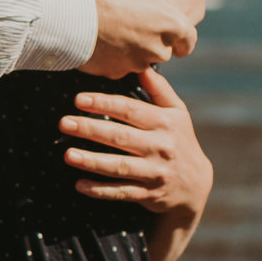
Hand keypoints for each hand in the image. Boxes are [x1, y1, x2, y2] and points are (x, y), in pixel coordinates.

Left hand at [61, 69, 213, 213]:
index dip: (104, 103)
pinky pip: (122, 192)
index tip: (79, 100)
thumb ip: (160, 90)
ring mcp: (154, 172)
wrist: (196, 184)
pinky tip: (80, 185)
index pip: (130, 110)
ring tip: (68, 155)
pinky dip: (101, 190)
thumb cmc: (180, 140)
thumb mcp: (178, 113)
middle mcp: (160, 147)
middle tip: (65, 123)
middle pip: (121, 137)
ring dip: (92, 161)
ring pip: (120, 167)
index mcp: (165, 123)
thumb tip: (142, 66)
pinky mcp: (148, 194)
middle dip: (91, 129)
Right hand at [82, 0, 203, 70]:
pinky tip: (100, 41)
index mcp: (174, 22)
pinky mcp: (116, 73)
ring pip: (140, 60)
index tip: (172, 34)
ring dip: (132, 50)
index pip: (188, 40)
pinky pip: (118, 67)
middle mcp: (160, 47)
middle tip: (134, 25)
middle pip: (163, 50)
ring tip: (115, 31)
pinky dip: (112, 59)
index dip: (180, 38)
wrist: (73, 13)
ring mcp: (138, 63)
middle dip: (152, 42)